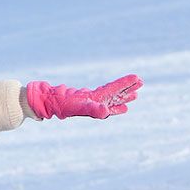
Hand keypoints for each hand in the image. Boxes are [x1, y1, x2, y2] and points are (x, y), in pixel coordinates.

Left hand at [26, 73, 141, 119]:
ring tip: (135, 95)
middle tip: (141, 82)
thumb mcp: (78, 108)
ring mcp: (92, 102)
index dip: (124, 84)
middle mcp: (95, 98)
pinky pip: (103, 105)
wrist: (48, 103)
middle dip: (127, 88)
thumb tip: (105, 111)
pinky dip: (112, 106)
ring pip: (111, 98)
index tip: (137, 78)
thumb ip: (92, 110)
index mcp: (96, 96)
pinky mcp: (87, 107)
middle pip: (115, 92)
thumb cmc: (63, 105)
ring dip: (122, 97)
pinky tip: (116, 108)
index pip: (114, 88)